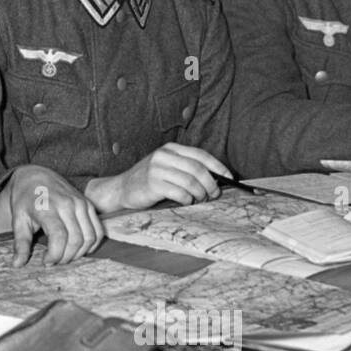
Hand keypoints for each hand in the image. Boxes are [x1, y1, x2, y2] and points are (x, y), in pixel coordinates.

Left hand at [7, 165, 103, 266]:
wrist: (36, 176)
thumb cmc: (25, 200)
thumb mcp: (18, 220)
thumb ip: (20, 243)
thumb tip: (17, 265)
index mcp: (48, 207)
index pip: (59, 237)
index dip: (55, 254)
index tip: (46, 261)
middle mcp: (67, 204)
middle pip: (76, 239)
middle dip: (66, 257)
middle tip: (55, 261)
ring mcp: (81, 203)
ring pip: (90, 237)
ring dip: (80, 253)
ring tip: (65, 256)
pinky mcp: (88, 205)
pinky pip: (98, 230)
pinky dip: (92, 244)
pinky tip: (79, 249)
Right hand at [85, 144, 231, 213]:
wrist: (121, 188)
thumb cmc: (149, 180)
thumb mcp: (167, 167)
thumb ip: (186, 168)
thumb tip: (216, 178)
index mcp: (170, 149)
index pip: (201, 155)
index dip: (218, 167)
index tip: (229, 178)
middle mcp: (164, 156)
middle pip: (198, 169)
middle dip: (211, 184)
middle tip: (214, 194)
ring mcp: (157, 169)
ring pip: (191, 182)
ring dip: (200, 194)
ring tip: (199, 199)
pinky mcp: (152, 184)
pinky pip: (179, 193)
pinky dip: (187, 199)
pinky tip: (185, 201)